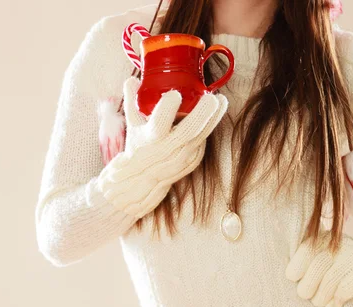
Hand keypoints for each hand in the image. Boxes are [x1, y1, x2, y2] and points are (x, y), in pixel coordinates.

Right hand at [96, 76, 227, 217]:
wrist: (143, 179)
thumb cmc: (138, 147)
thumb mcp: (132, 125)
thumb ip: (131, 101)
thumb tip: (131, 80)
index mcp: (150, 139)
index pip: (158, 124)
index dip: (166, 110)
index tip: (174, 94)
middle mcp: (167, 149)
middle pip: (188, 132)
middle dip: (201, 114)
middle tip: (211, 97)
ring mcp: (182, 157)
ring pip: (201, 136)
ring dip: (213, 118)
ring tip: (221, 100)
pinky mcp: (193, 160)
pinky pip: (203, 141)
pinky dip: (210, 126)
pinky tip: (217, 112)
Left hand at [285, 232, 352, 306]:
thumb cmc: (339, 265)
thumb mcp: (322, 256)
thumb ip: (305, 259)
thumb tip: (277, 271)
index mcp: (325, 238)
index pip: (306, 250)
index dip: (296, 268)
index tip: (293, 278)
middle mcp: (341, 244)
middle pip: (316, 268)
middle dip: (307, 288)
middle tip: (307, 295)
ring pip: (329, 283)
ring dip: (320, 298)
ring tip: (319, 302)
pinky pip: (344, 292)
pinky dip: (335, 303)